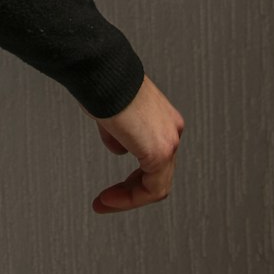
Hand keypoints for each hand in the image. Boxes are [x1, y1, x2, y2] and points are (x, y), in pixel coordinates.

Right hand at [82, 74, 185, 213]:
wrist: (102, 71)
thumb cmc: (103, 82)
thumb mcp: (112, 112)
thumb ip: (119, 132)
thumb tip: (119, 146)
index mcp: (163, 117)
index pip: (154, 158)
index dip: (131, 177)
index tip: (110, 188)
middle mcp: (171, 128)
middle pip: (157, 173)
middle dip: (130, 190)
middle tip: (107, 200)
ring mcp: (169, 140)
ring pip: (156, 184)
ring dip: (128, 197)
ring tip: (105, 202)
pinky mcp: (160, 152)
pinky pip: (152, 188)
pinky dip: (130, 198)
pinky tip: (110, 199)